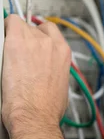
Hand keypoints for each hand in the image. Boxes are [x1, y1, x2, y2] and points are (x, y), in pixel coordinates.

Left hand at [2, 16, 70, 136]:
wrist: (35, 116)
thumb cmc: (46, 109)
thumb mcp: (60, 86)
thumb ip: (54, 69)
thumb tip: (47, 71)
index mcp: (63, 53)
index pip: (50, 32)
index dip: (39, 38)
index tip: (33, 44)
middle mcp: (51, 44)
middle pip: (35, 29)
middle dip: (27, 40)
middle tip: (20, 55)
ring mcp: (34, 42)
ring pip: (20, 26)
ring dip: (15, 38)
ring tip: (10, 56)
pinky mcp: (16, 43)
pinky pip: (9, 23)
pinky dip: (4, 30)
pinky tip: (2, 46)